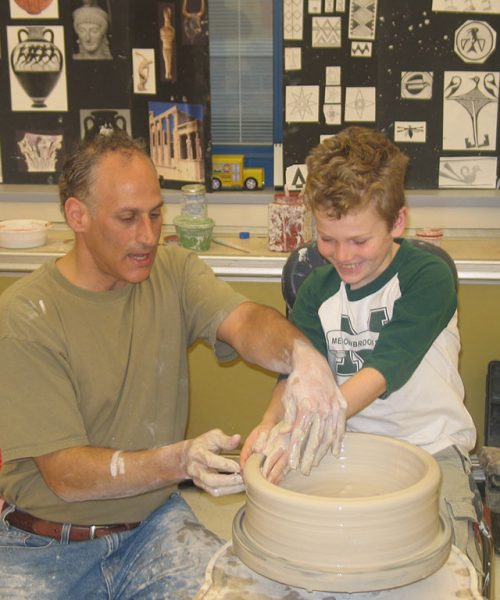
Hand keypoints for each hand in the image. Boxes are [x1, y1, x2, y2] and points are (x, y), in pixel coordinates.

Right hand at [182, 429, 243, 495]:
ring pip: (213, 488)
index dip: (224, 464)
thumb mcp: (212, 436)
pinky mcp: (202, 486)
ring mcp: (198, 479)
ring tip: (244, 483)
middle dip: (228, 480)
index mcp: (197, 453)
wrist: (187, 456)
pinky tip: (239, 487)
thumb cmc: (202, 444)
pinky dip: (228, 491)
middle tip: (242, 477)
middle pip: (210, 479)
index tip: (238, 466)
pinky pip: (215, 492)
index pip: (210, 460)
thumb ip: (225, 439)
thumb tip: (237, 438)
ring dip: (230, 488)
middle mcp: (195, 468)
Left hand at [262, 341, 346, 477]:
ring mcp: (333, 407)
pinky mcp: (340, 405)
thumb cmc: (297, 383)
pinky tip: (333, 452)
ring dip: (322, 452)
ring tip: (316, 463)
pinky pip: (340, 427)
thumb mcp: (288, 399)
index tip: (292, 465)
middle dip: (309, 457)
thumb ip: (287, 418)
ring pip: (329, 435)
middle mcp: (321, 408)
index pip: (300, 434)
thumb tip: (282, 436)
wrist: (313, 364)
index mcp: (306, 406)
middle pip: (315, 438)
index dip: (296, 451)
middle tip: (305, 470)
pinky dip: (337, 440)